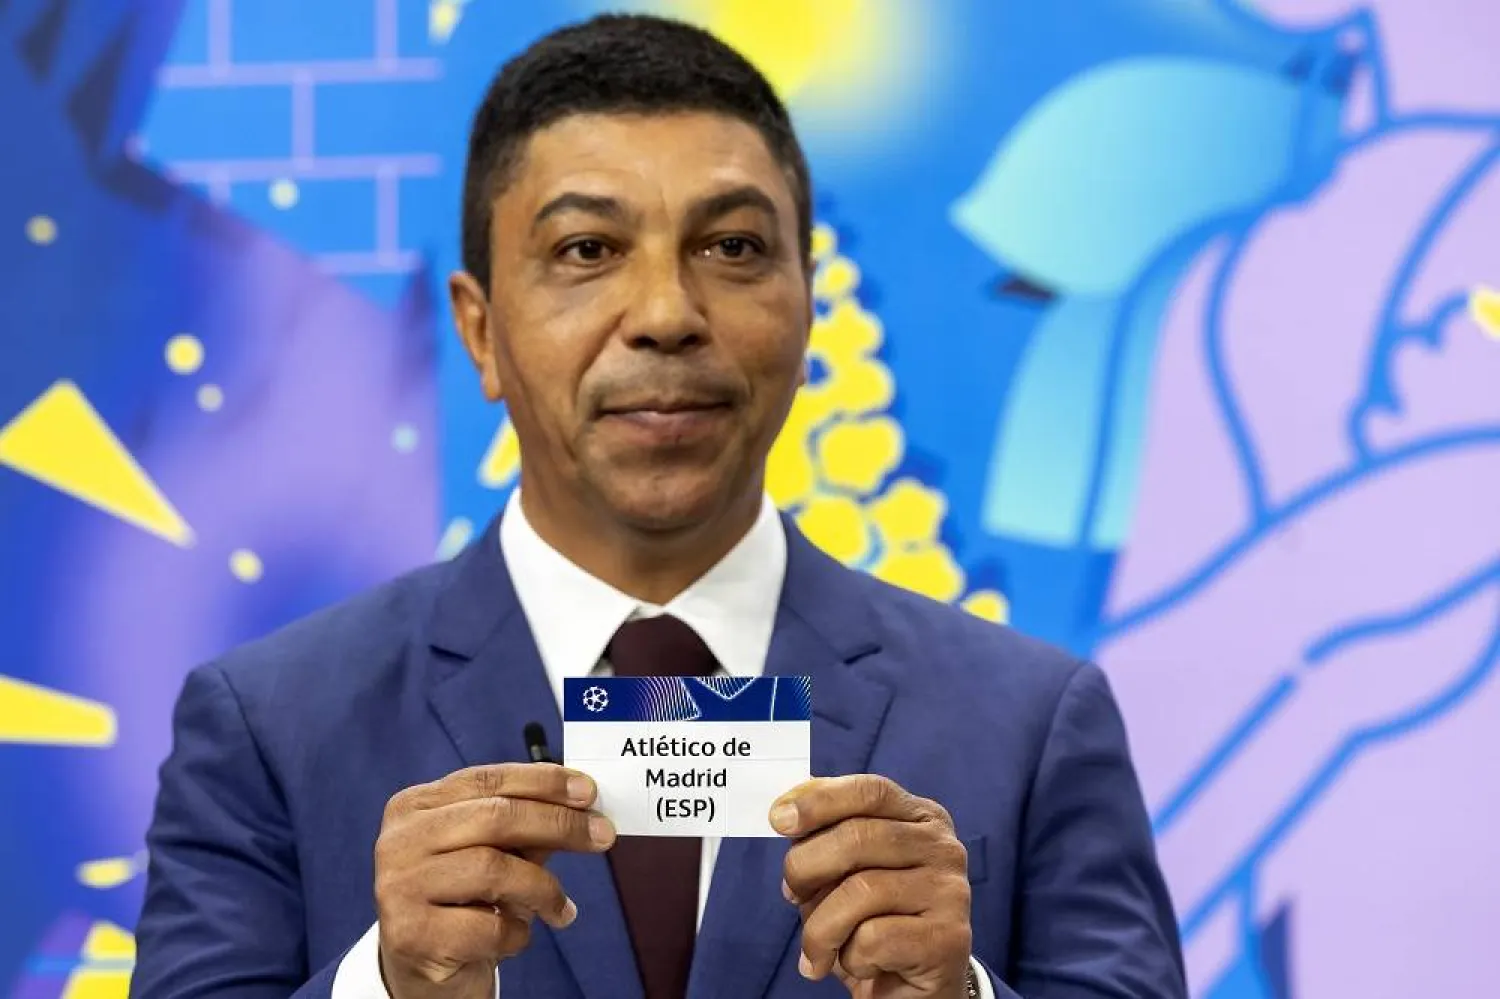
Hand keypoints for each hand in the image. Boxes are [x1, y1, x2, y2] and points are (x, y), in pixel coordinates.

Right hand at [374, 763, 615, 998]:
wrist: (420, 968)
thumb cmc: (462, 899)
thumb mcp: (491, 852)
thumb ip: (525, 826)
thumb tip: (583, 803)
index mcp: (415, 806)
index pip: (487, 780)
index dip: (543, 781)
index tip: (589, 791)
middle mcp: (399, 840)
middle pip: (495, 817)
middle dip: (559, 824)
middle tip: (603, 836)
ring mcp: (399, 886)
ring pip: (494, 869)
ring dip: (543, 888)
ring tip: (563, 908)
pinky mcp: (411, 934)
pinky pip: (488, 925)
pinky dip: (517, 932)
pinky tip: (516, 936)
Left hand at [772, 775, 972, 998]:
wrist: (911, 991)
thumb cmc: (873, 923)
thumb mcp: (845, 872)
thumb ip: (825, 837)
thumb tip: (787, 810)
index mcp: (921, 818)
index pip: (870, 791)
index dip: (820, 800)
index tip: (778, 819)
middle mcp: (943, 848)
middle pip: (858, 837)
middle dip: (806, 867)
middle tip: (792, 895)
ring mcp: (950, 892)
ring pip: (860, 891)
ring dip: (820, 928)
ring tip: (816, 950)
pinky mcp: (948, 940)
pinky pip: (874, 939)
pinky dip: (850, 958)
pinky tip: (860, 965)